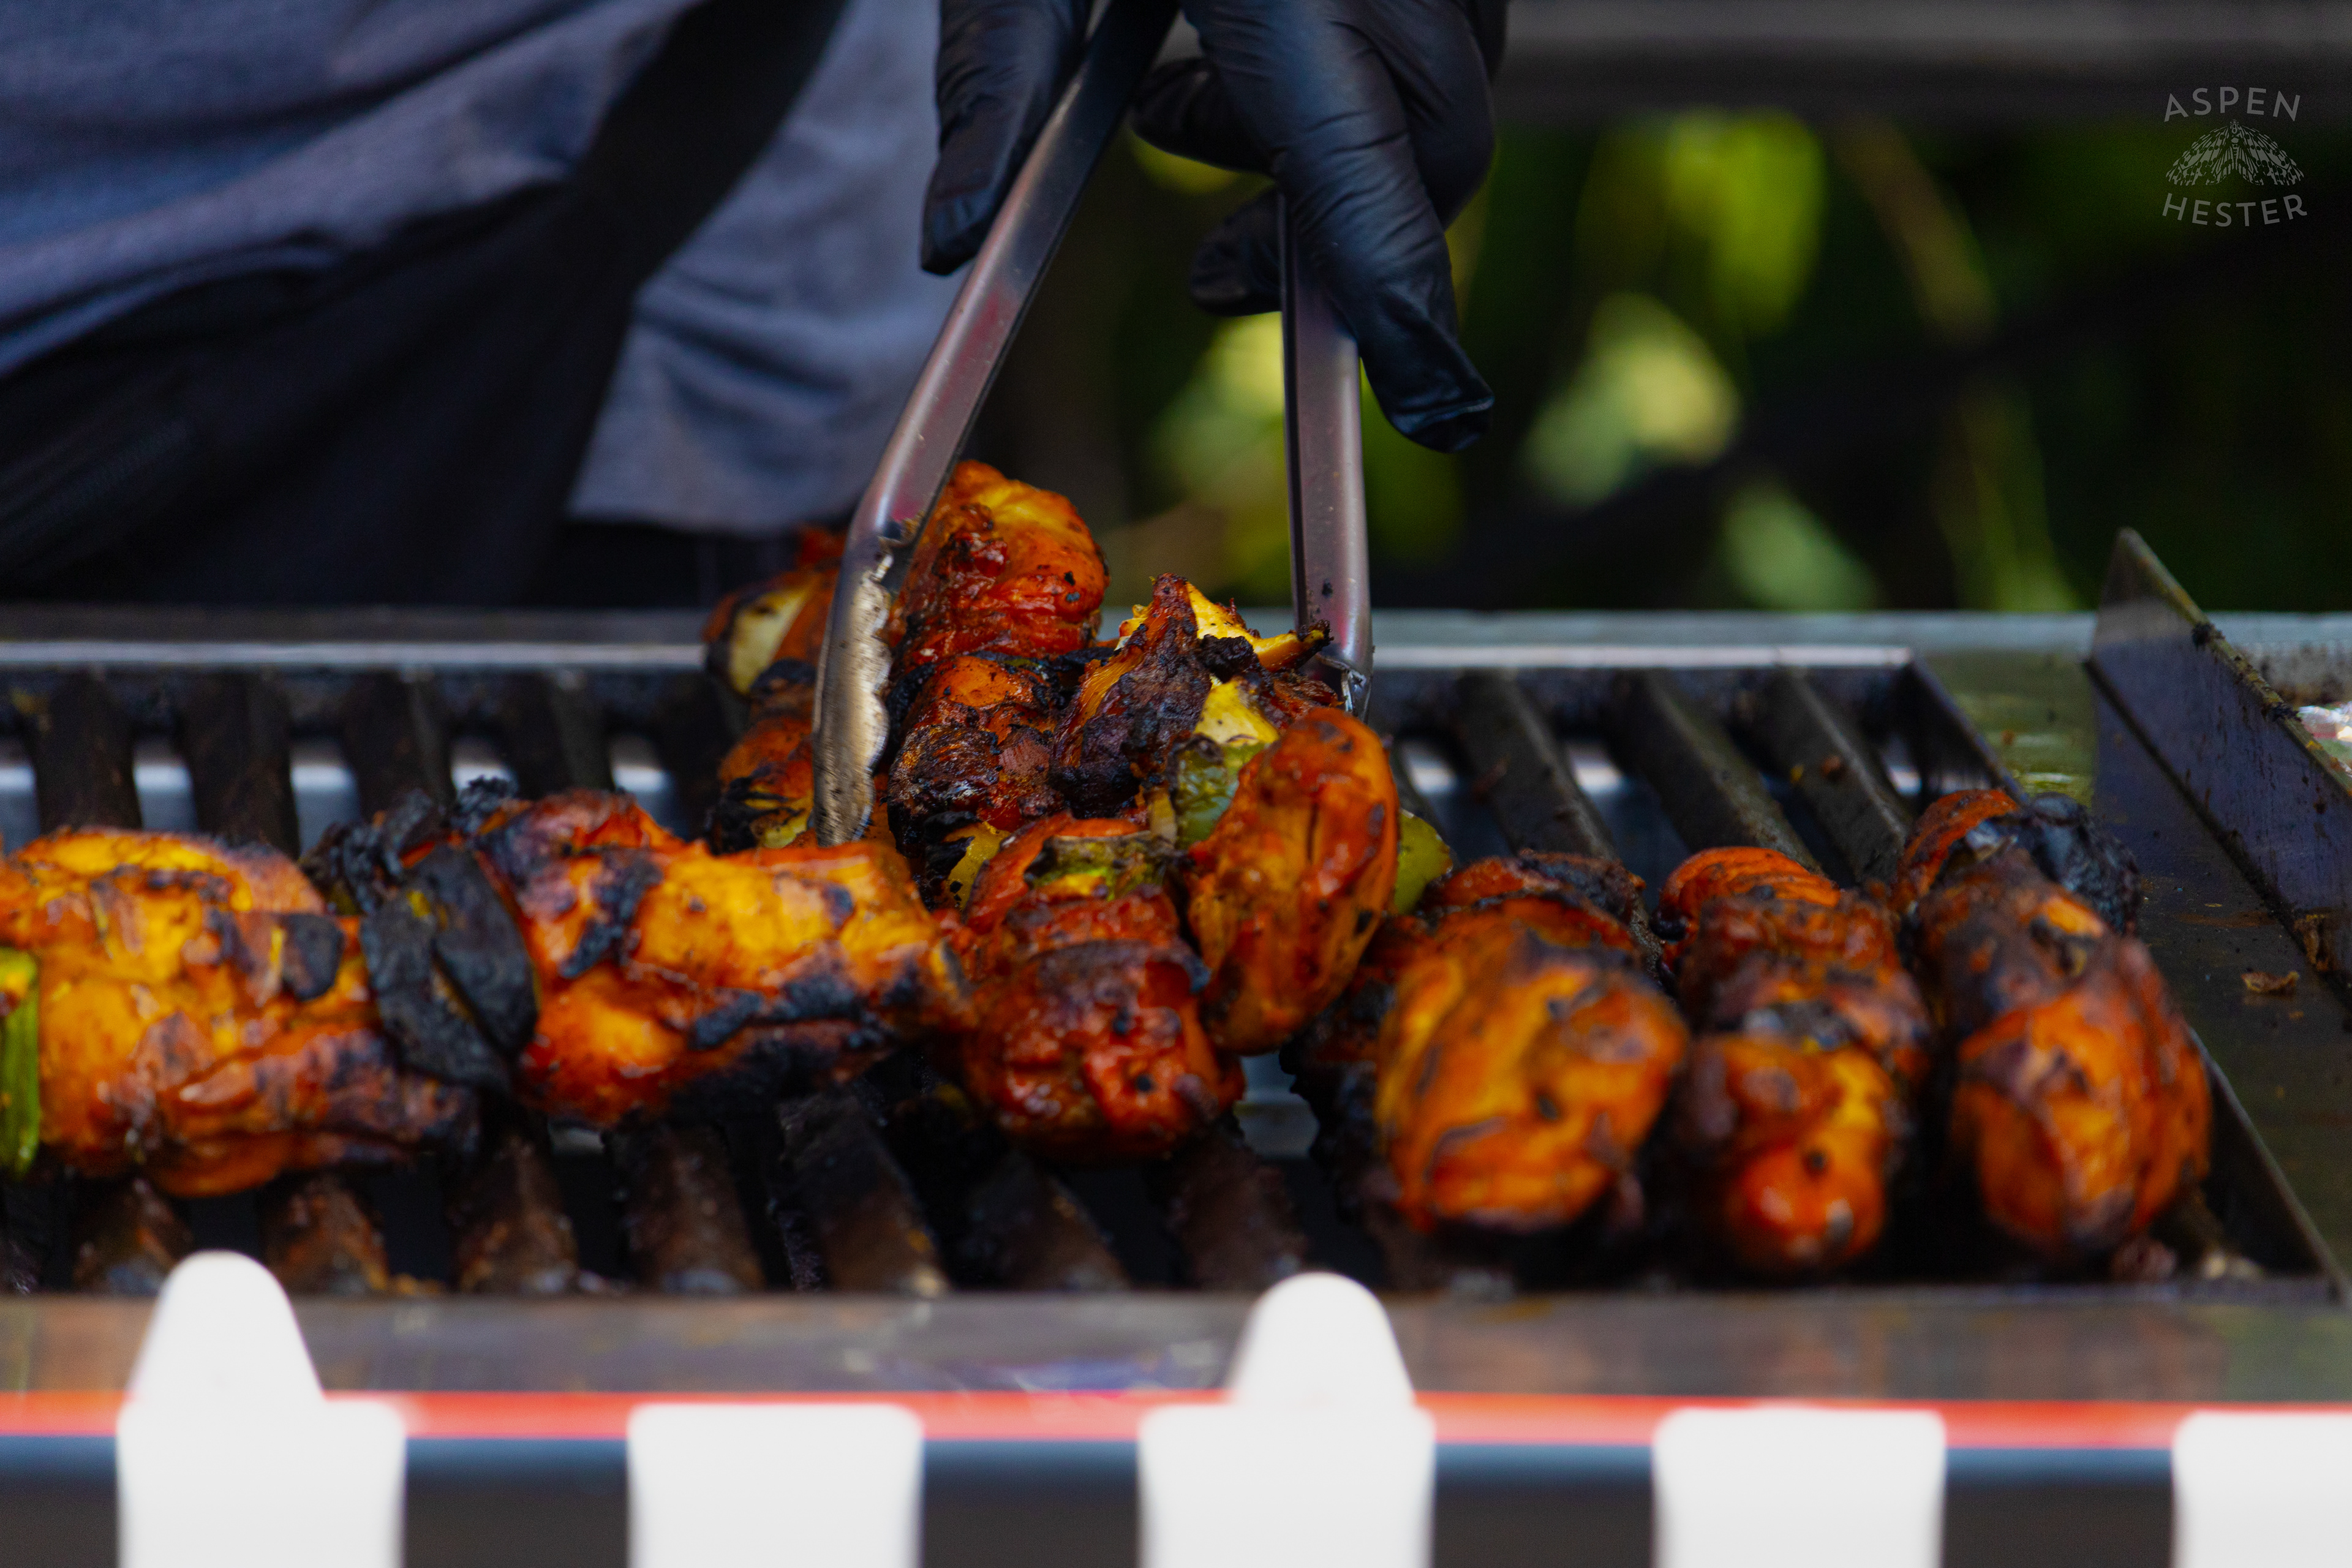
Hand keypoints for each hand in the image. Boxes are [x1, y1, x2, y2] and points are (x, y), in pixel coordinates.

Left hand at [922, 0, 1505, 453]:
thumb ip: (989, 83)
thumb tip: (946, 246)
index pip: (1374, 184)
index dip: (1406, 309)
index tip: (1430, 406)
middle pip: (1434, 158)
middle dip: (1344, 243)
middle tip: (1208, 270)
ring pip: (1445, 96)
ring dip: (1337, 158)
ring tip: (1186, 113)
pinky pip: (1437, 28)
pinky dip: (1355, 81)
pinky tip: (1241, 41)